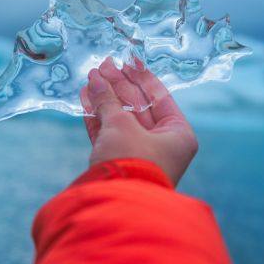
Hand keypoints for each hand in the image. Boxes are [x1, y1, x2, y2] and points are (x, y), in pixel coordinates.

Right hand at [80, 57, 197, 186]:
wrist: (115, 204)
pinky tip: (86, 98)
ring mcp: (140, 156)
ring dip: (105, 99)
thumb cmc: (131, 162)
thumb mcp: (121, 125)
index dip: (141, 76)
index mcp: (177, 134)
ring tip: (91, 78)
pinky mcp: (120, 164)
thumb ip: (107, 100)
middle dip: (118, 85)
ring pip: (121, 120)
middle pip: (138, 106)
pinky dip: (97, 118)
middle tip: (102, 65)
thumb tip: (96, 79)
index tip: (127, 59)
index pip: (159, 96)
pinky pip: (109, 134)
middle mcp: (162, 145)